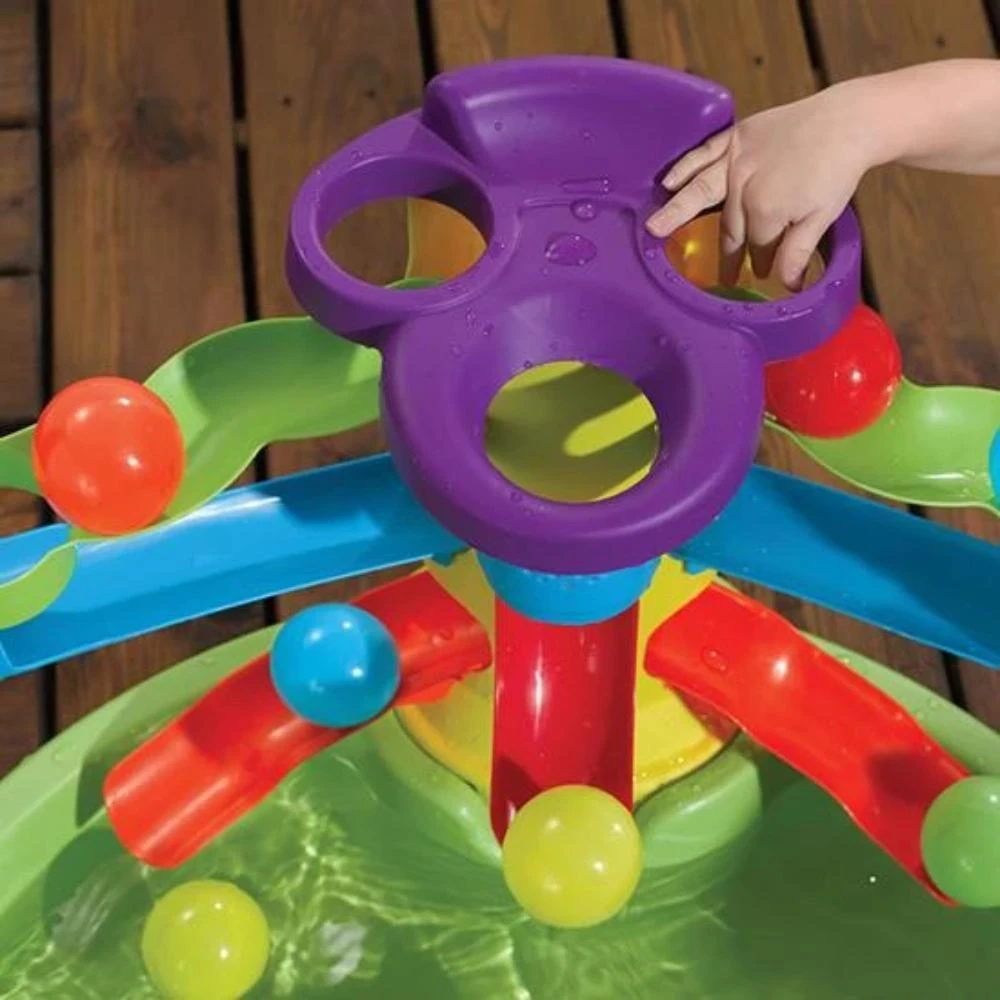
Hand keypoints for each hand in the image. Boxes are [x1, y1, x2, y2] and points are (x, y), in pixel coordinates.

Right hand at [646, 87, 875, 288]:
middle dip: (728, 253)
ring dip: (676, 211)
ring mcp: (737, 158)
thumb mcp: (822, 218)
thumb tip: (788, 286)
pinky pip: (704, 154)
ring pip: (701, 191)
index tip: (764, 272)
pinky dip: (685, 168)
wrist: (848, 121)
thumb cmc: (837, 171)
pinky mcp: (737, 136)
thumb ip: (797, 253)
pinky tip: (668, 183)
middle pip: (730, 227)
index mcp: (766, 207)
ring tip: (654, 228)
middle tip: (721, 277)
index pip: (756, 245)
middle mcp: (744, 183)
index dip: (761, 260)